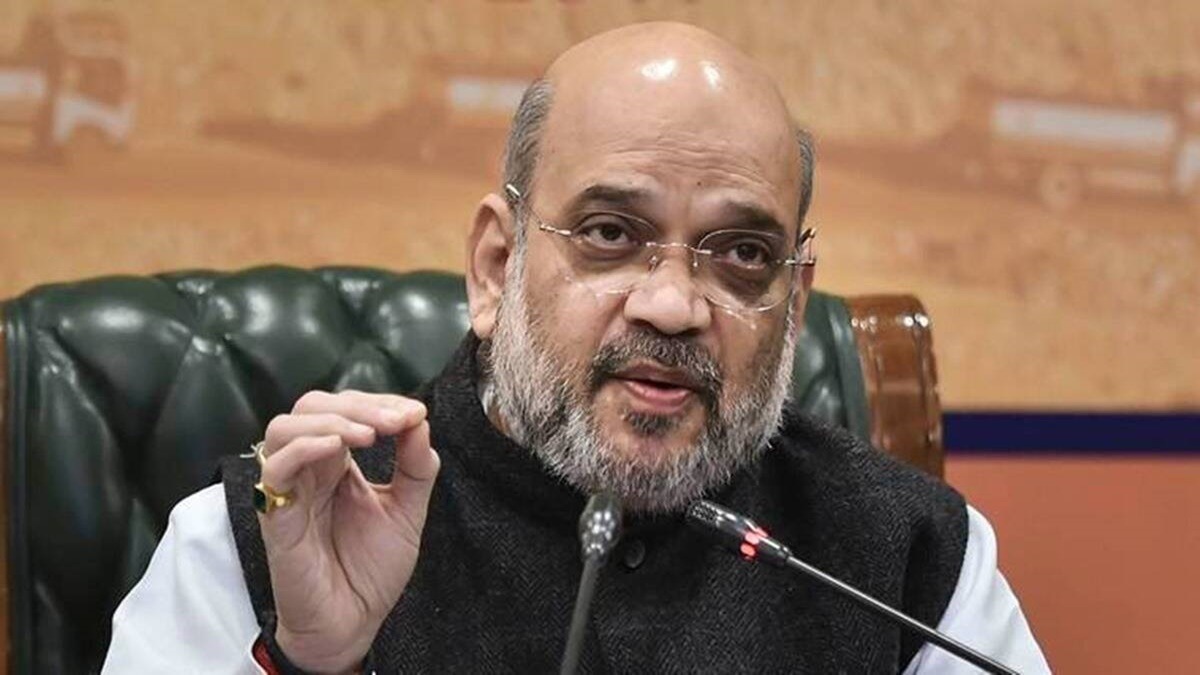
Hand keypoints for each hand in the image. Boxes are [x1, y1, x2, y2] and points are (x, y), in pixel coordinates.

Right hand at [256, 390, 439, 672]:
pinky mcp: (275, 515)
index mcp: (338, 463)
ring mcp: (290, 489)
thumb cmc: (372, 570)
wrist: (353, 623)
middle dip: (359, 406)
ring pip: (284, 427)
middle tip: (396, 422)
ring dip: (331, 420)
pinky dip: (303, 447)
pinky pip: (274, 468)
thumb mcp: (407, 511)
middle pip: (313, 406)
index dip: (379, 402)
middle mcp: (310, 469)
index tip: (414, 415)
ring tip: (368, 435)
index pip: (347, 409)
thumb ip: (416, 467)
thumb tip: (420, 420)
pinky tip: (336, 448)